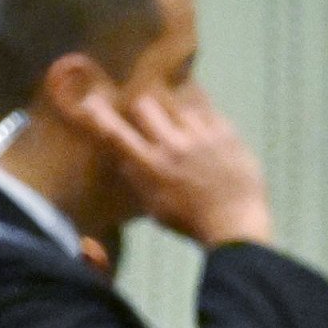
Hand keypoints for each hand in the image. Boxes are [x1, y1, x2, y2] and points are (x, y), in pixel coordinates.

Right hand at [65, 84, 273, 247]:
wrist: (236, 226)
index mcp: (151, 166)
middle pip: (146, 105)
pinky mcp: (226, 133)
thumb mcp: (155, 208)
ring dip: (177, 114)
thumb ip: (138, 180)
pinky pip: (208, 110)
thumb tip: (125, 159)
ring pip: (179, 105)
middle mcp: (172, 145)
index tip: (91, 100)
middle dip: (144, 107)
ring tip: (186, 127)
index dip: (101, 115)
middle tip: (150, 116)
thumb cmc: (191, 223)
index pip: (117, 134)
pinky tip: (205, 127)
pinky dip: (202, 115)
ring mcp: (201, 136)